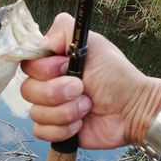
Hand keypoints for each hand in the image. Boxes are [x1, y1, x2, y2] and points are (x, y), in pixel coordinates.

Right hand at [20, 13, 160, 149]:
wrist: (132, 110)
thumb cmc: (116, 77)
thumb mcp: (93, 43)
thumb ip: (63, 29)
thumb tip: (40, 40)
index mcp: (53, 63)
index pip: (27, 64)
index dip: (43, 69)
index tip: (65, 67)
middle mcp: (48, 85)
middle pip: (27, 90)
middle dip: (56, 93)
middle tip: (81, 89)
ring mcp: (50, 109)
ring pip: (35, 113)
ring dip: (65, 112)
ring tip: (87, 107)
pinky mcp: (55, 130)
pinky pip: (41, 131)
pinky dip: (63, 129)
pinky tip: (80, 124)